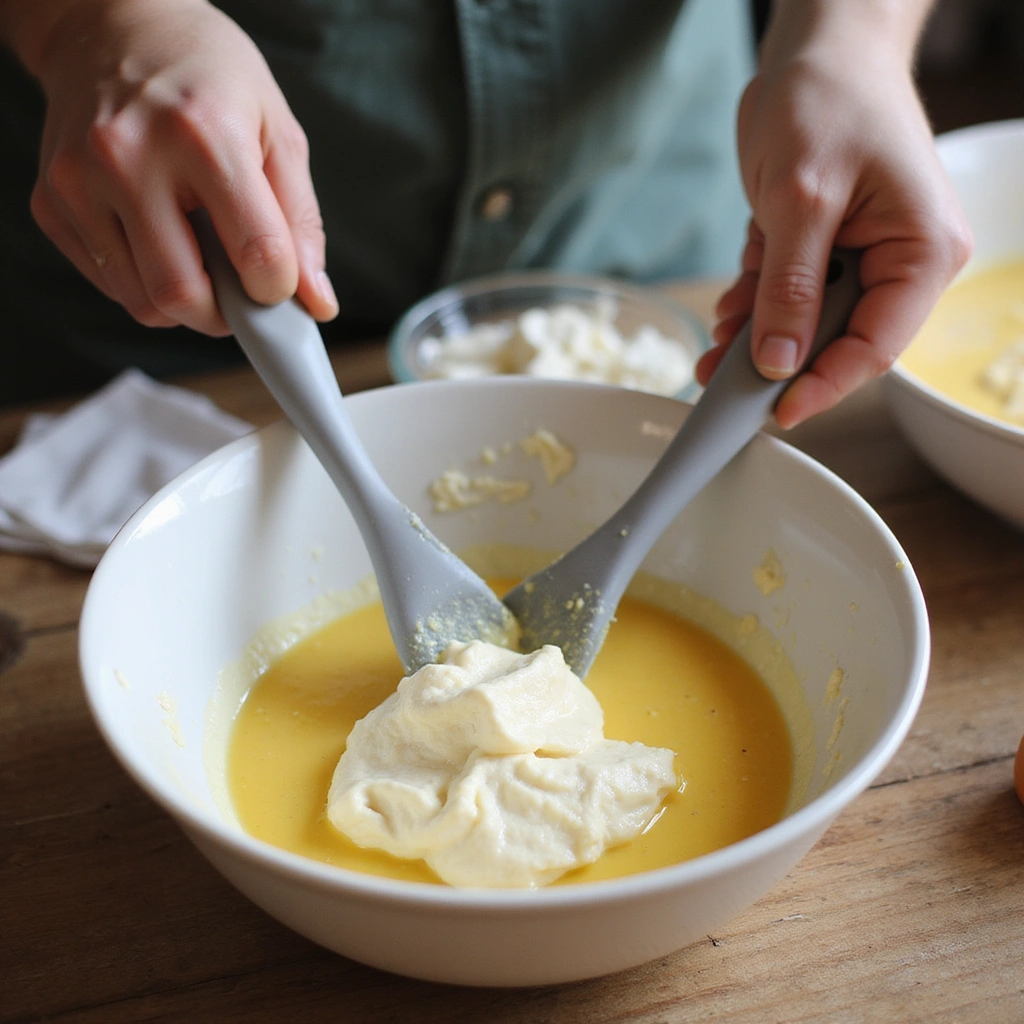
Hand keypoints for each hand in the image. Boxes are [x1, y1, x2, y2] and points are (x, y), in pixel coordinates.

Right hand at [26, 0, 337, 334]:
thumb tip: (316, 303)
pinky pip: (110, 284)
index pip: (256, 256)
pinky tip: (158, 237)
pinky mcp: (51, 202)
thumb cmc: (207, 77)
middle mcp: (129, 157)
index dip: (277, 288)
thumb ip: (301, 224)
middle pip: (184, 295)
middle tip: (238, 287)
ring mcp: (80, 181)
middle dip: (225, 312)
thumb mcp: (277, 133)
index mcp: (204, 136)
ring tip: (198, 251)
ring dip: (184, 301)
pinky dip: (144, 282)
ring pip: (142, 301)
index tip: (276, 281)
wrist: (112, 26)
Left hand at [697, 11, 971, 428]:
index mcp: (921, 252)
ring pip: (808, 324)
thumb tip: (779, 362)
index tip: (774, 413)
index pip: (875, 346)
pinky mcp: (826, 248)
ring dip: (758, 338)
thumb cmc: (828, 98)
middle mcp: (900, 262)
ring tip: (713, 348)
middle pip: (839, 342)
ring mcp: (863, 256)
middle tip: (720, 380)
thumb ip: (790, 287)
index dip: (823, 386)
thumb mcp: (801, 199)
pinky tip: (729, 310)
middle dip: (778, 362)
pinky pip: (790, 295)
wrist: (816, 47)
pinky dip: (757, 304)